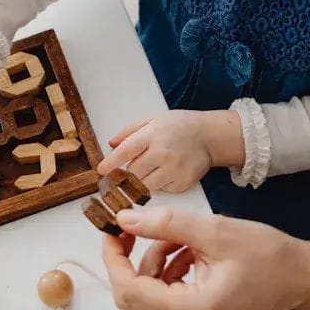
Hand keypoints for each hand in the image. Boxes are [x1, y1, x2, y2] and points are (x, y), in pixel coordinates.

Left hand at [98, 110, 243, 192]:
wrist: (208, 137)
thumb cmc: (179, 126)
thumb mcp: (153, 119)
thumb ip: (129, 131)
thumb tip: (110, 145)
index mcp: (153, 134)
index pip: (126, 151)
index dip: (111, 163)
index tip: (101, 171)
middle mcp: (163, 153)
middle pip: (133, 173)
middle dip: (126, 174)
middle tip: (125, 173)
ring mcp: (174, 170)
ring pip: (145, 186)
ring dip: (140, 182)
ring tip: (148, 171)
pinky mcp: (182, 184)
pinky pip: (161, 191)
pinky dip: (158, 185)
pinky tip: (164, 174)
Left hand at [102, 207, 309, 309]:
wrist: (302, 275)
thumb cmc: (269, 257)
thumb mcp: (214, 231)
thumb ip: (165, 224)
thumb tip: (126, 220)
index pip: (130, 290)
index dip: (113, 258)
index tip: (111, 229)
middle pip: (135, 295)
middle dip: (130, 257)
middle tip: (133, 225)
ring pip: (149, 291)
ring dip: (153, 258)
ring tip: (178, 234)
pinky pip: (165, 293)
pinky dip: (167, 267)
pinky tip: (187, 247)